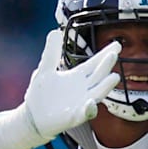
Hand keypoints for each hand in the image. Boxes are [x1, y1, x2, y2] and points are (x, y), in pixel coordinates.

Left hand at [0, 29, 120, 148]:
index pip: (94, 63)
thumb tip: (55, 31)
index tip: (116, 44)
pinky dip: (88, 109)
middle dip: (106, 65)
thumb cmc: (42, 94)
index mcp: (77, 77)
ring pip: (97, 94)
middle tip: (113, 54)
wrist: (32, 116)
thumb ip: (51, 52)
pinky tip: (90, 103)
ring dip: (105, 86)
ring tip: (113, 77)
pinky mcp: (73, 117)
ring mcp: (80, 103)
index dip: (104, 54)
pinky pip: (84, 113)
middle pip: (98, 75)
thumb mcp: (45, 70)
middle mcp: (83, 89)